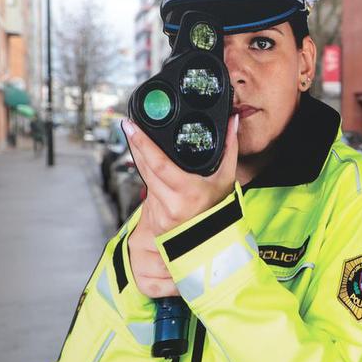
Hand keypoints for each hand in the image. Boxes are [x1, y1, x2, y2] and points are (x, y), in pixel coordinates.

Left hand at [123, 115, 239, 298]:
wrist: (213, 240)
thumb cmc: (221, 208)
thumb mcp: (227, 177)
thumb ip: (229, 147)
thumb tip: (232, 121)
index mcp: (188, 192)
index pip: (158, 164)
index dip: (142, 144)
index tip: (130, 126)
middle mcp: (171, 203)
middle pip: (145, 167)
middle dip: (136, 144)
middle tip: (129, 125)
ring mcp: (160, 211)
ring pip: (143, 177)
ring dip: (138, 156)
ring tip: (134, 136)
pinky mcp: (154, 216)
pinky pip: (147, 187)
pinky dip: (146, 172)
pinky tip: (145, 159)